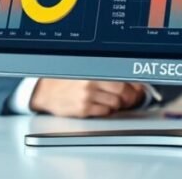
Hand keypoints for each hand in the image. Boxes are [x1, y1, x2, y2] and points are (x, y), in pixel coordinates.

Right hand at [29, 79, 145, 117]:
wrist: (45, 92)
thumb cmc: (65, 81)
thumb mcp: (83, 70)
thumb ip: (103, 73)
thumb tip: (129, 81)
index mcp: (92, 70)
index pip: (121, 77)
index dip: (132, 84)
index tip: (136, 88)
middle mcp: (90, 81)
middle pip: (122, 90)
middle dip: (127, 96)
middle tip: (126, 98)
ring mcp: (87, 96)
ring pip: (115, 103)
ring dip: (116, 104)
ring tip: (109, 101)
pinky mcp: (83, 109)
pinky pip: (104, 112)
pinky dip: (106, 111)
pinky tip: (100, 106)